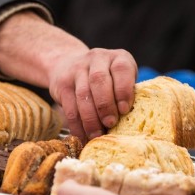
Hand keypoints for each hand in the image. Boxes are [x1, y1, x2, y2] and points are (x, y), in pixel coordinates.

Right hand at [0, 12, 136, 140]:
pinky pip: (70, 107)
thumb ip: (126, 94)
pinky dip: (77, 125)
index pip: (121, 69)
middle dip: (105, 105)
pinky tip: (82, 136)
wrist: (69, 63)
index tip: (125, 110)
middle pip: (99, 81)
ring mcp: (77, 69)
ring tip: (96, 135)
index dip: (123, 90)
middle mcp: (97, 58)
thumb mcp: (120, 78)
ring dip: (90, 119)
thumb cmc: (106, 78)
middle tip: (110, 124)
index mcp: (118, 57)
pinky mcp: (62, 84)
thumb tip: (132, 124)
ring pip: (83, 95)